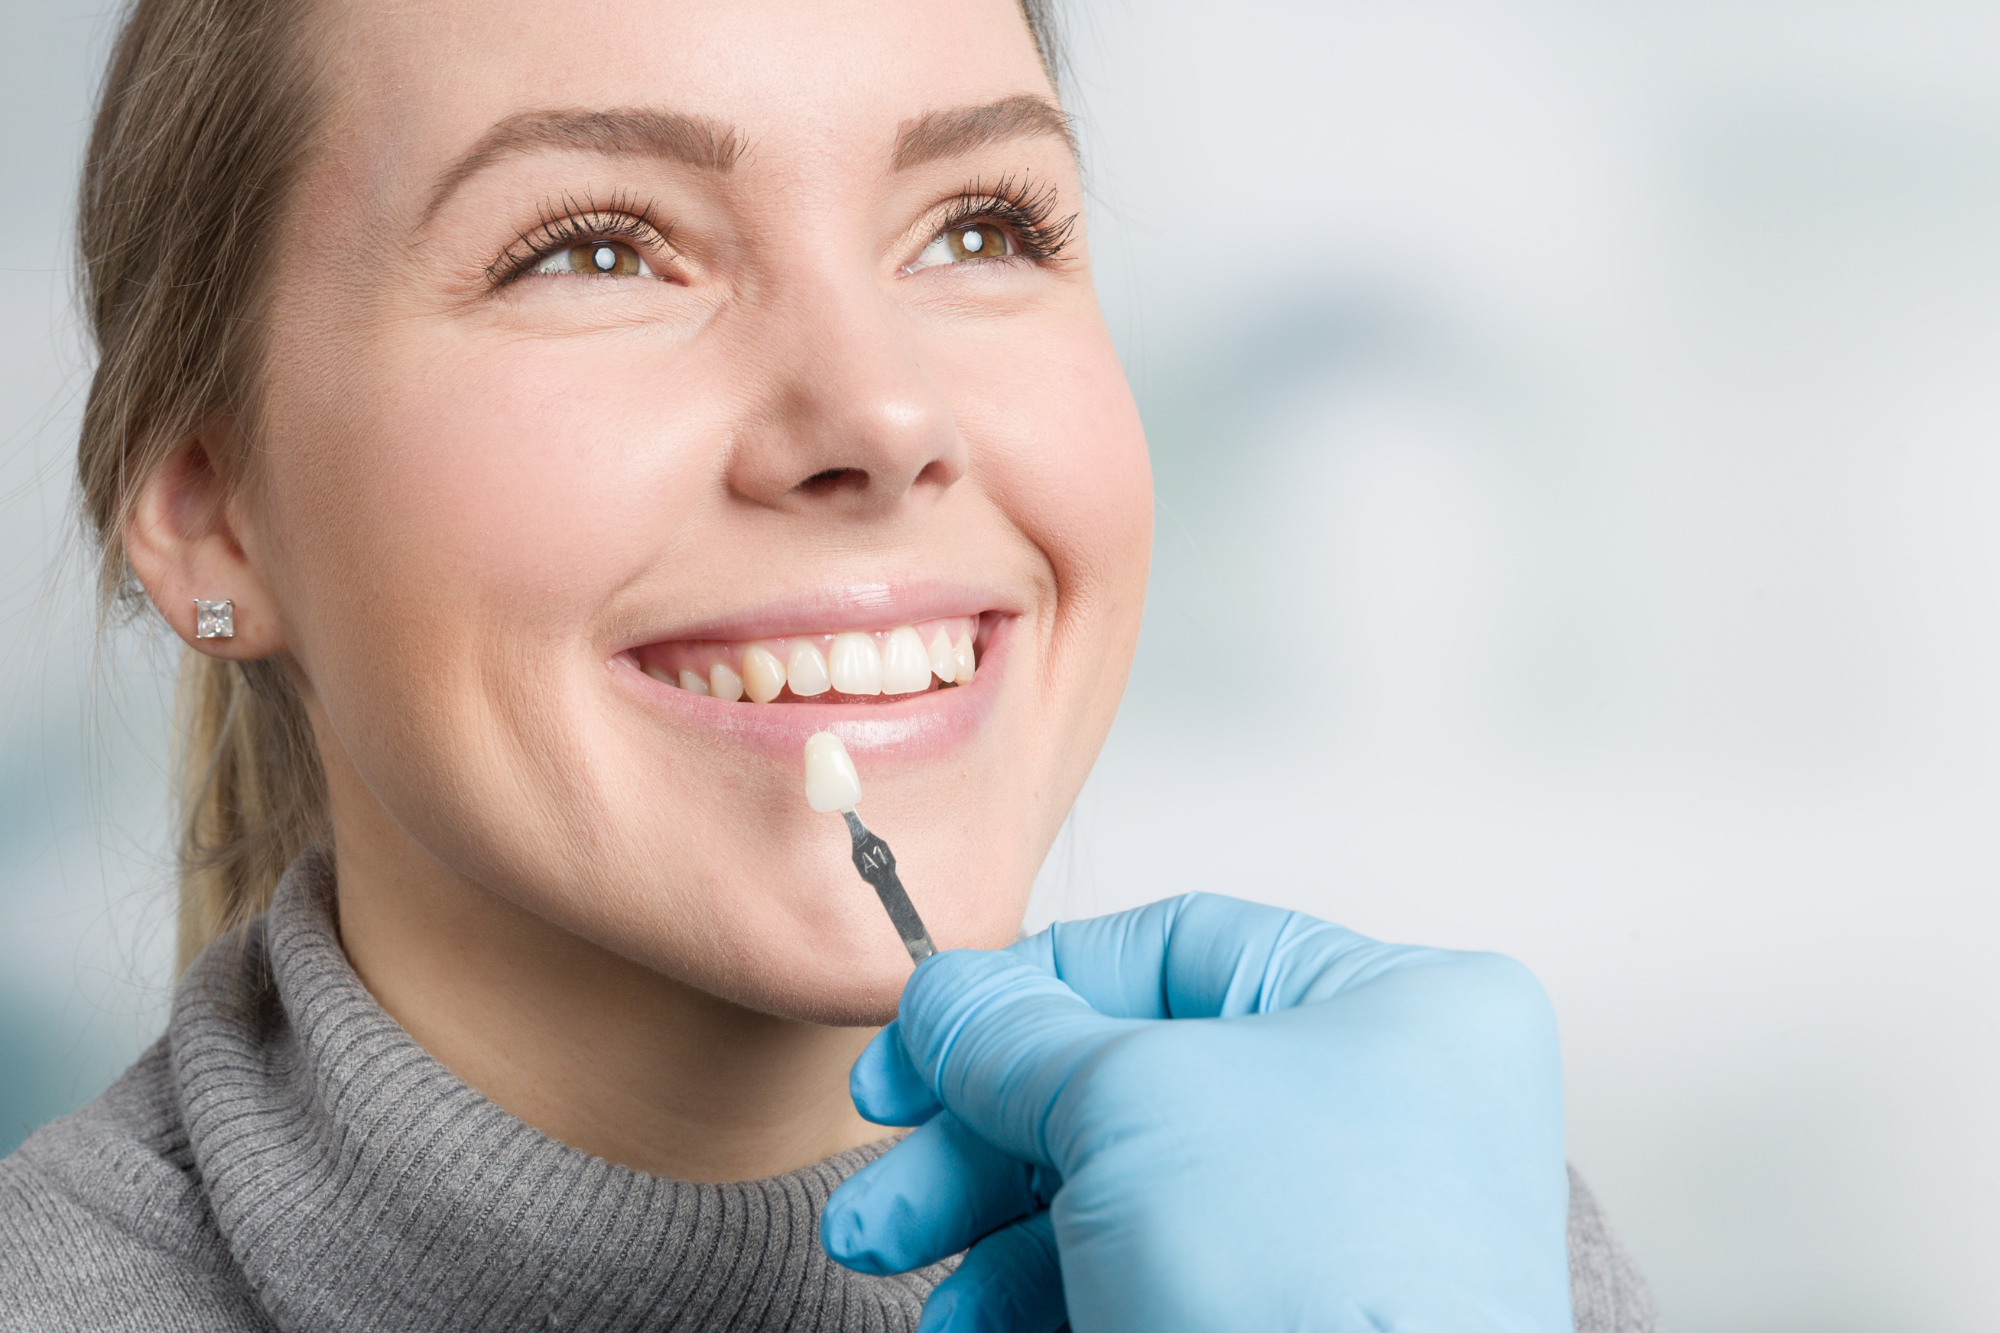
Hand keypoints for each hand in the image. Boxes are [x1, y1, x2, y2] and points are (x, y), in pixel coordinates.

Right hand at [820, 893, 1571, 1332]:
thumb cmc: (1295, 1272)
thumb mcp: (1124, 1102)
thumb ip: (1014, 1034)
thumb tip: (943, 994)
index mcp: (1399, 1006)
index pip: (1171, 948)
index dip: (1023, 988)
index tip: (912, 1046)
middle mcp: (1383, 1106)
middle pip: (1127, 1074)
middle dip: (974, 1132)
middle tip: (873, 1179)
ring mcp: (1342, 1225)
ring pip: (1121, 1184)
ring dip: (982, 1221)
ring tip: (880, 1260)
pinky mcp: (1293, 1318)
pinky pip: (1148, 1273)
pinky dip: (1042, 1289)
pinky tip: (965, 1323)